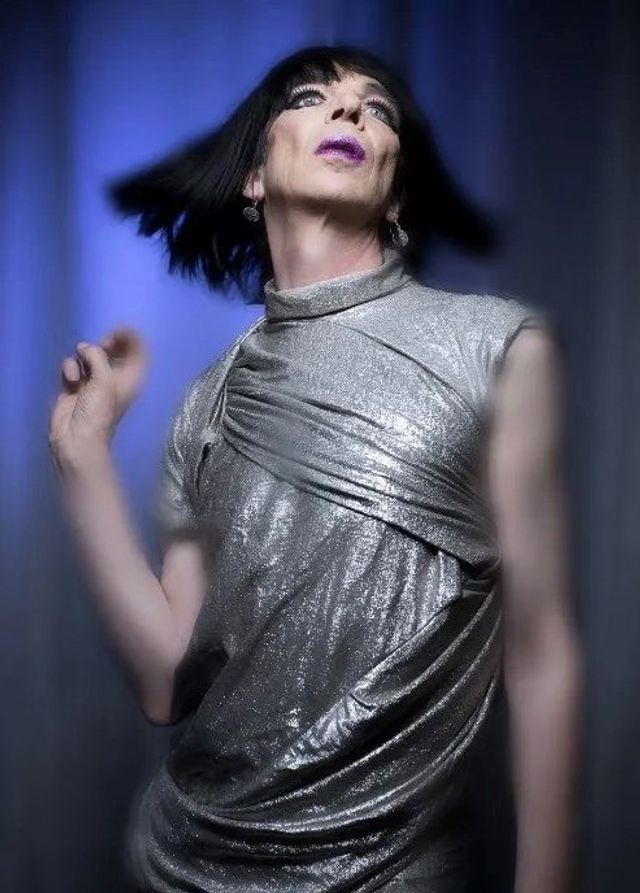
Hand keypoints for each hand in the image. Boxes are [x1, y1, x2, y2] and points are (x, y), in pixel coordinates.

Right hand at [49, 327, 147, 469]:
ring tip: (84, 366)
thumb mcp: (105, 380)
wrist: (76, 438)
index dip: (132, 337)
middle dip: (107, 344)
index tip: (120, 329)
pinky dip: (70, 369)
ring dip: (84, 356)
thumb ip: (98, 356)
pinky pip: (73, 365)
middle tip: (103, 345)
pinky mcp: (74, 384)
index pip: (139, 351)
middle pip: (114, 349)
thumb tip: (85, 348)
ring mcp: (93, 379)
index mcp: (131, 377)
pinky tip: (71, 380)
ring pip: (89, 354)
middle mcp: (114, 376)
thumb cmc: (99, 411)